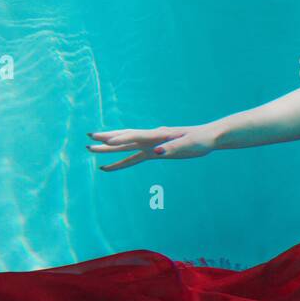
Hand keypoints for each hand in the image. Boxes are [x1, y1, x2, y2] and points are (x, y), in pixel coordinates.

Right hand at [86, 124, 217, 171]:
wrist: (210, 137)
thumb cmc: (202, 140)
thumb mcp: (190, 145)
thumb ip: (173, 148)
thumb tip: (156, 153)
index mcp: (160, 134)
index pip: (137, 136)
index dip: (121, 139)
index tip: (105, 141)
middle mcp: (153, 137)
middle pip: (126, 138)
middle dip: (107, 139)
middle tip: (89, 139)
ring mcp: (153, 143)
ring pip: (126, 145)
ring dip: (109, 147)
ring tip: (92, 147)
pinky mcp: (156, 151)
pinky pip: (134, 156)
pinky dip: (122, 160)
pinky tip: (111, 166)